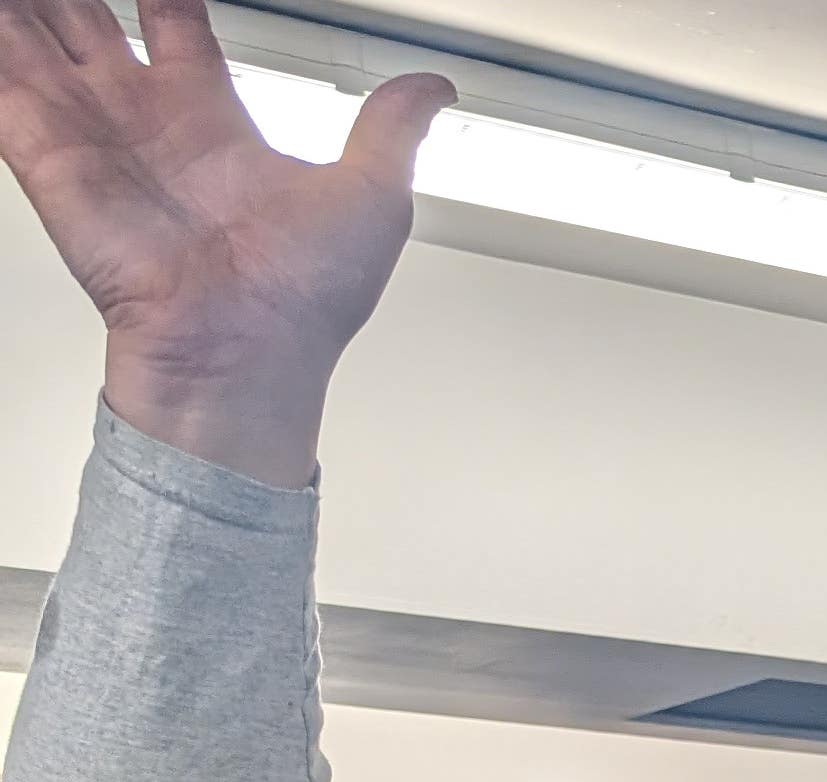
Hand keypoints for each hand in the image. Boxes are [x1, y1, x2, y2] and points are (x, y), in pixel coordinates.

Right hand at [0, 0, 449, 485]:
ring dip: (25, 10)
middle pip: (91, 23)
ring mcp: (93, 137)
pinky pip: (5, 86)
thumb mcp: (372, 196)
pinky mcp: (49, 159)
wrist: (245, 351)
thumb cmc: (305, 298)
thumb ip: (391, 130)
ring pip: (37, 42)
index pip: (174, 25)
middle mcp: (147, 122)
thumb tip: (433, 89)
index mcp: (214, 121)